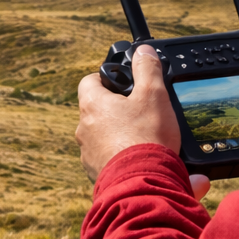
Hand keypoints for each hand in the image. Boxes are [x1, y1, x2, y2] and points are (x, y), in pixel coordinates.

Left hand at [76, 45, 182, 183]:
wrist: (142, 186)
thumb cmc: (145, 138)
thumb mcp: (153, 95)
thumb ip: (147, 69)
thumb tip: (142, 52)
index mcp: (92, 105)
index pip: (89, 81)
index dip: (106, 78)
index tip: (123, 82)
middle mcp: (84, 130)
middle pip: (99, 111)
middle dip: (121, 111)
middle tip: (144, 112)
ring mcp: (90, 155)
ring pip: (107, 138)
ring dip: (126, 137)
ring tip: (153, 141)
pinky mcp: (100, 176)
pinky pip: (115, 162)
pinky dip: (131, 160)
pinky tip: (153, 163)